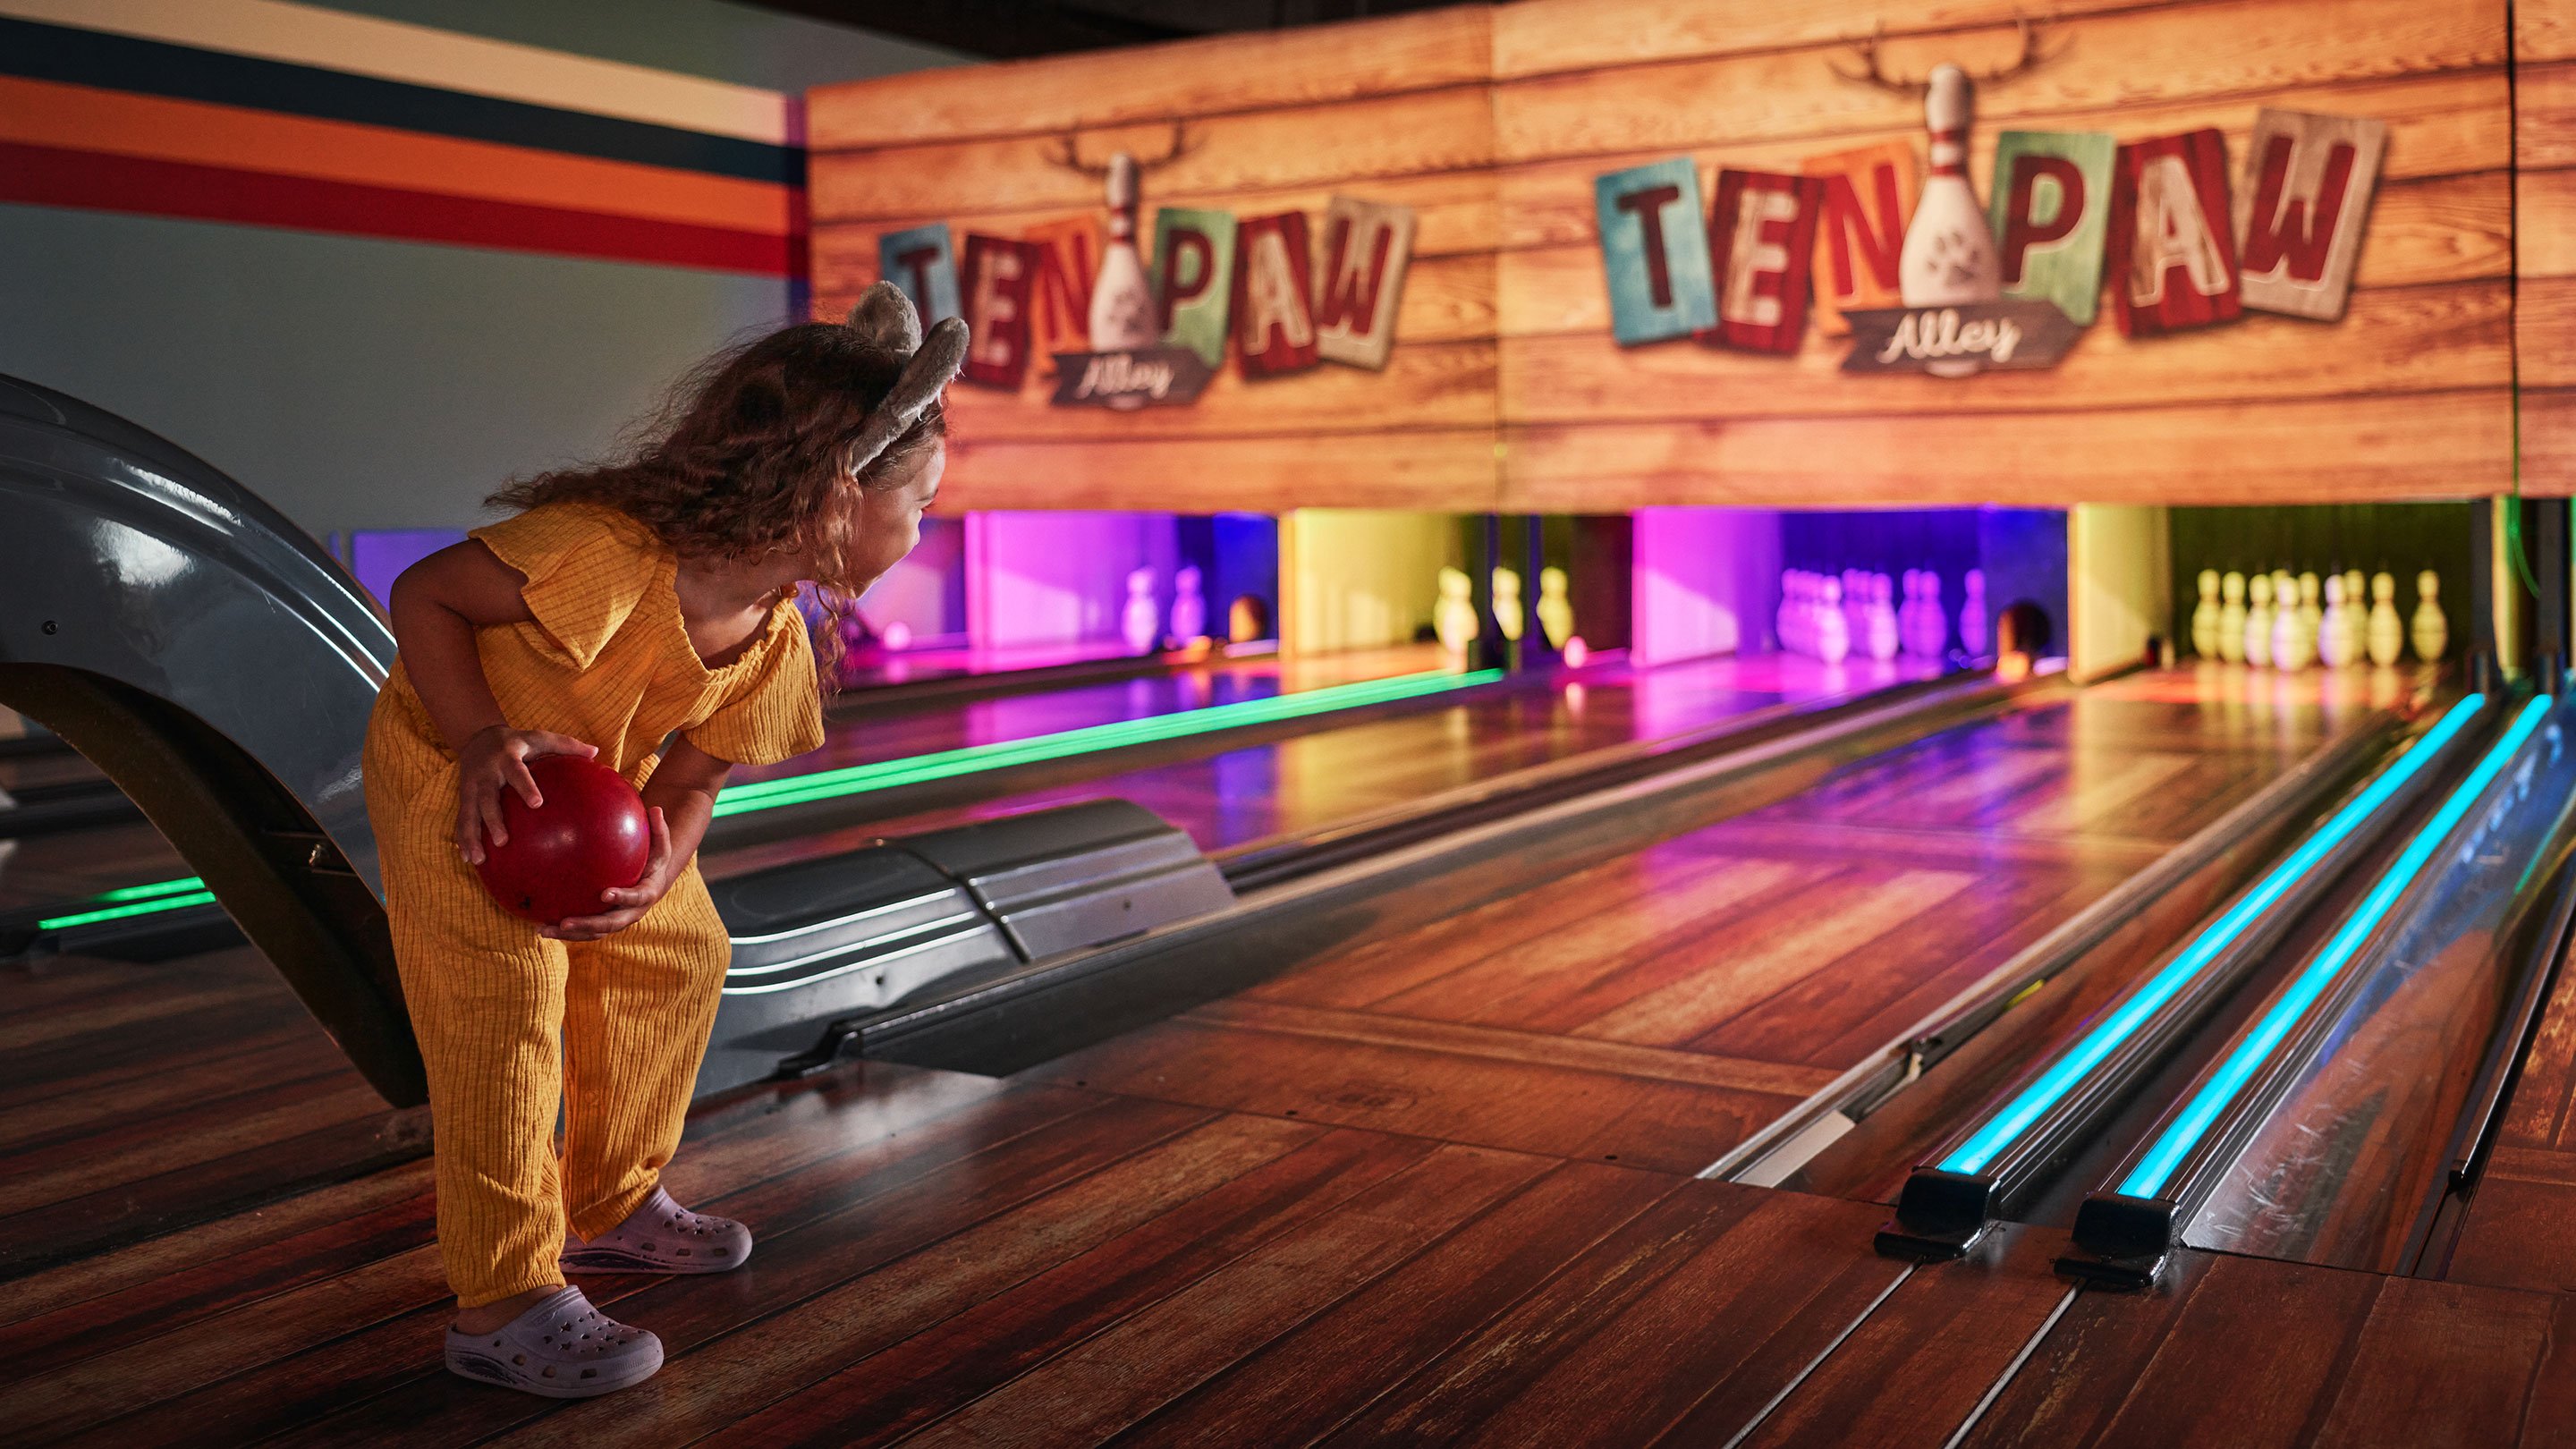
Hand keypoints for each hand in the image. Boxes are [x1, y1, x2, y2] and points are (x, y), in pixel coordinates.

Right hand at [455, 725, 597, 863]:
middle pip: (487, 798)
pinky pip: (461, 820)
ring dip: (471, 837)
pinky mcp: (464, 797)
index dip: (525, 786)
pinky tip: (468, 859)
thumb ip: (566, 745)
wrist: (477, 737)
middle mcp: (486, 773)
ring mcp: (471, 787)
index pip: (516, 772)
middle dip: (493, 820)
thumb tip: (595, 751)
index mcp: (507, 758)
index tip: (537, 804)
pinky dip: (463, 839)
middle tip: (503, 841)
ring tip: (478, 859)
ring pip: (469, 814)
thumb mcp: (539, 737)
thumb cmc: (517, 742)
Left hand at [543, 807, 674, 940]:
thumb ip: (658, 829)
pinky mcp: (603, 925)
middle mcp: (632, 913)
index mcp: (647, 894)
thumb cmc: (654, 860)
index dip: (622, 898)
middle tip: (565, 921)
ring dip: (569, 934)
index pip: (636, 898)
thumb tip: (655, 807)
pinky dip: (565, 931)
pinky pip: (584, 931)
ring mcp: (617, 921)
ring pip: (593, 933)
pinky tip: (541, 926)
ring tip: (543, 930)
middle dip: (587, 925)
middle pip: (610, 924)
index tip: (605, 894)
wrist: (652, 884)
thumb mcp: (661, 845)